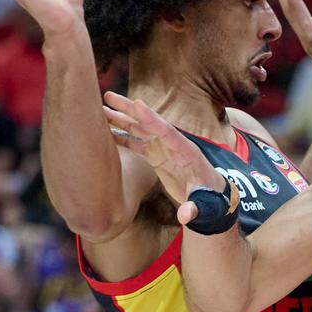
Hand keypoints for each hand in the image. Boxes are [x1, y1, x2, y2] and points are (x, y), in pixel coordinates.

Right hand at [101, 91, 225, 224]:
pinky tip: (106, 132)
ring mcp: (164, 149)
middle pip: (150, 124)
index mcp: (187, 153)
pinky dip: (121, 137)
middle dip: (130, 110)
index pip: (169, 133)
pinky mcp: (157, 156)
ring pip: (140, 130)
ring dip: (121, 119)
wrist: (211, 198)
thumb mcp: (205, 205)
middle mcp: (174, 146)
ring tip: (101, 109)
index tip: (138, 104)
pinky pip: (136, 143)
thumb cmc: (209, 200)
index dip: (153, 120)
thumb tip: (186, 216)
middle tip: (108, 96)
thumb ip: (195, 209)